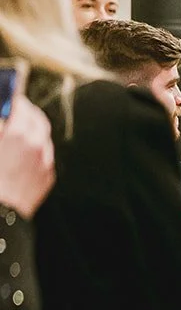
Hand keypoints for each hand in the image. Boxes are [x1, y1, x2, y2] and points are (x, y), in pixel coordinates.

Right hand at [0, 94, 54, 216]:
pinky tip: (23, 153)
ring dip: (33, 130)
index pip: (19, 105)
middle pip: (36, 119)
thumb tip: (4, 121)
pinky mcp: (47, 176)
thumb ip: (0, 128)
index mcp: (16, 134)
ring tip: (19, 130)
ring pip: (43, 137)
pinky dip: (36, 149)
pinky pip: (44, 156)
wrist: (1, 214)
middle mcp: (36, 145)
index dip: (13, 99)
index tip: (9, 96)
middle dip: (26, 111)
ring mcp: (44, 161)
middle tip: (16, 108)